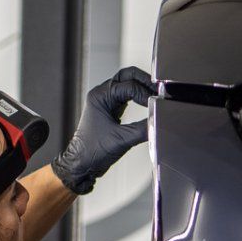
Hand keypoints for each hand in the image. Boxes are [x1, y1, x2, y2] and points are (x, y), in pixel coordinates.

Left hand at [50, 66, 152, 193]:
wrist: (81, 164)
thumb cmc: (93, 152)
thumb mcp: (122, 140)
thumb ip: (143, 129)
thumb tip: (159, 120)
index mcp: (99, 97)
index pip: (128, 86)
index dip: (144, 94)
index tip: (155, 104)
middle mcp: (101, 95)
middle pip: (126, 76)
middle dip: (144, 81)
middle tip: (159, 90)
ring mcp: (106, 102)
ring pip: (127, 84)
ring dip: (142, 87)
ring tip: (155, 96)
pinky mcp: (111, 110)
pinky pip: (127, 96)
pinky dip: (139, 97)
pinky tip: (148, 104)